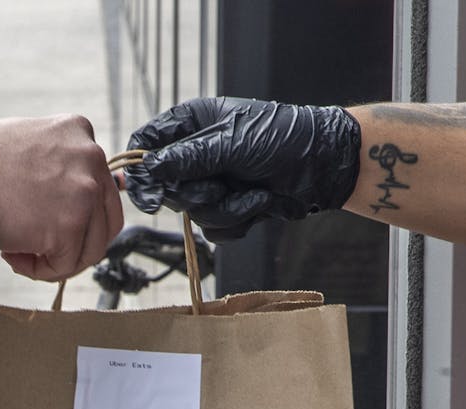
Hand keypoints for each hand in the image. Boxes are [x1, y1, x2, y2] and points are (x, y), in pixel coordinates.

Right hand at [0, 115, 122, 280]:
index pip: (100, 185)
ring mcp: (85, 192)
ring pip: (90, 248)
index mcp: (80, 131)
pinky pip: (66, 266)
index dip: (75, 213)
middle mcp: (91, 157)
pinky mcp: (70, 226)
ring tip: (20, 252)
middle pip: (106, 220)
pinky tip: (13, 255)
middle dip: (76, 242)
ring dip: (57, 259)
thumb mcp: (27, 141)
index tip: (43, 218)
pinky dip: (40, 271)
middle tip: (41, 247)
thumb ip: (58, 159)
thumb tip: (76, 192)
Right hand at [123, 97, 360, 241]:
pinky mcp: (229, 207)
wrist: (325, 166)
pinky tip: (261, 203)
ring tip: (254, 194)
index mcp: (192, 123)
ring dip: (225, 209)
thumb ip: (188, 157)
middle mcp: (197, 152)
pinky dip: (238, 221)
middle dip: (197, 193)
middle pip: (168, 186)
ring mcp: (213, 181)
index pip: (146, 142)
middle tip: (220, 186)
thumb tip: (150, 167)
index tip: (149, 195)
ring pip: (193, 212)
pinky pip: (213, 229)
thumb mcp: (232, 143)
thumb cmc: (283, 139)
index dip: (141, 169)